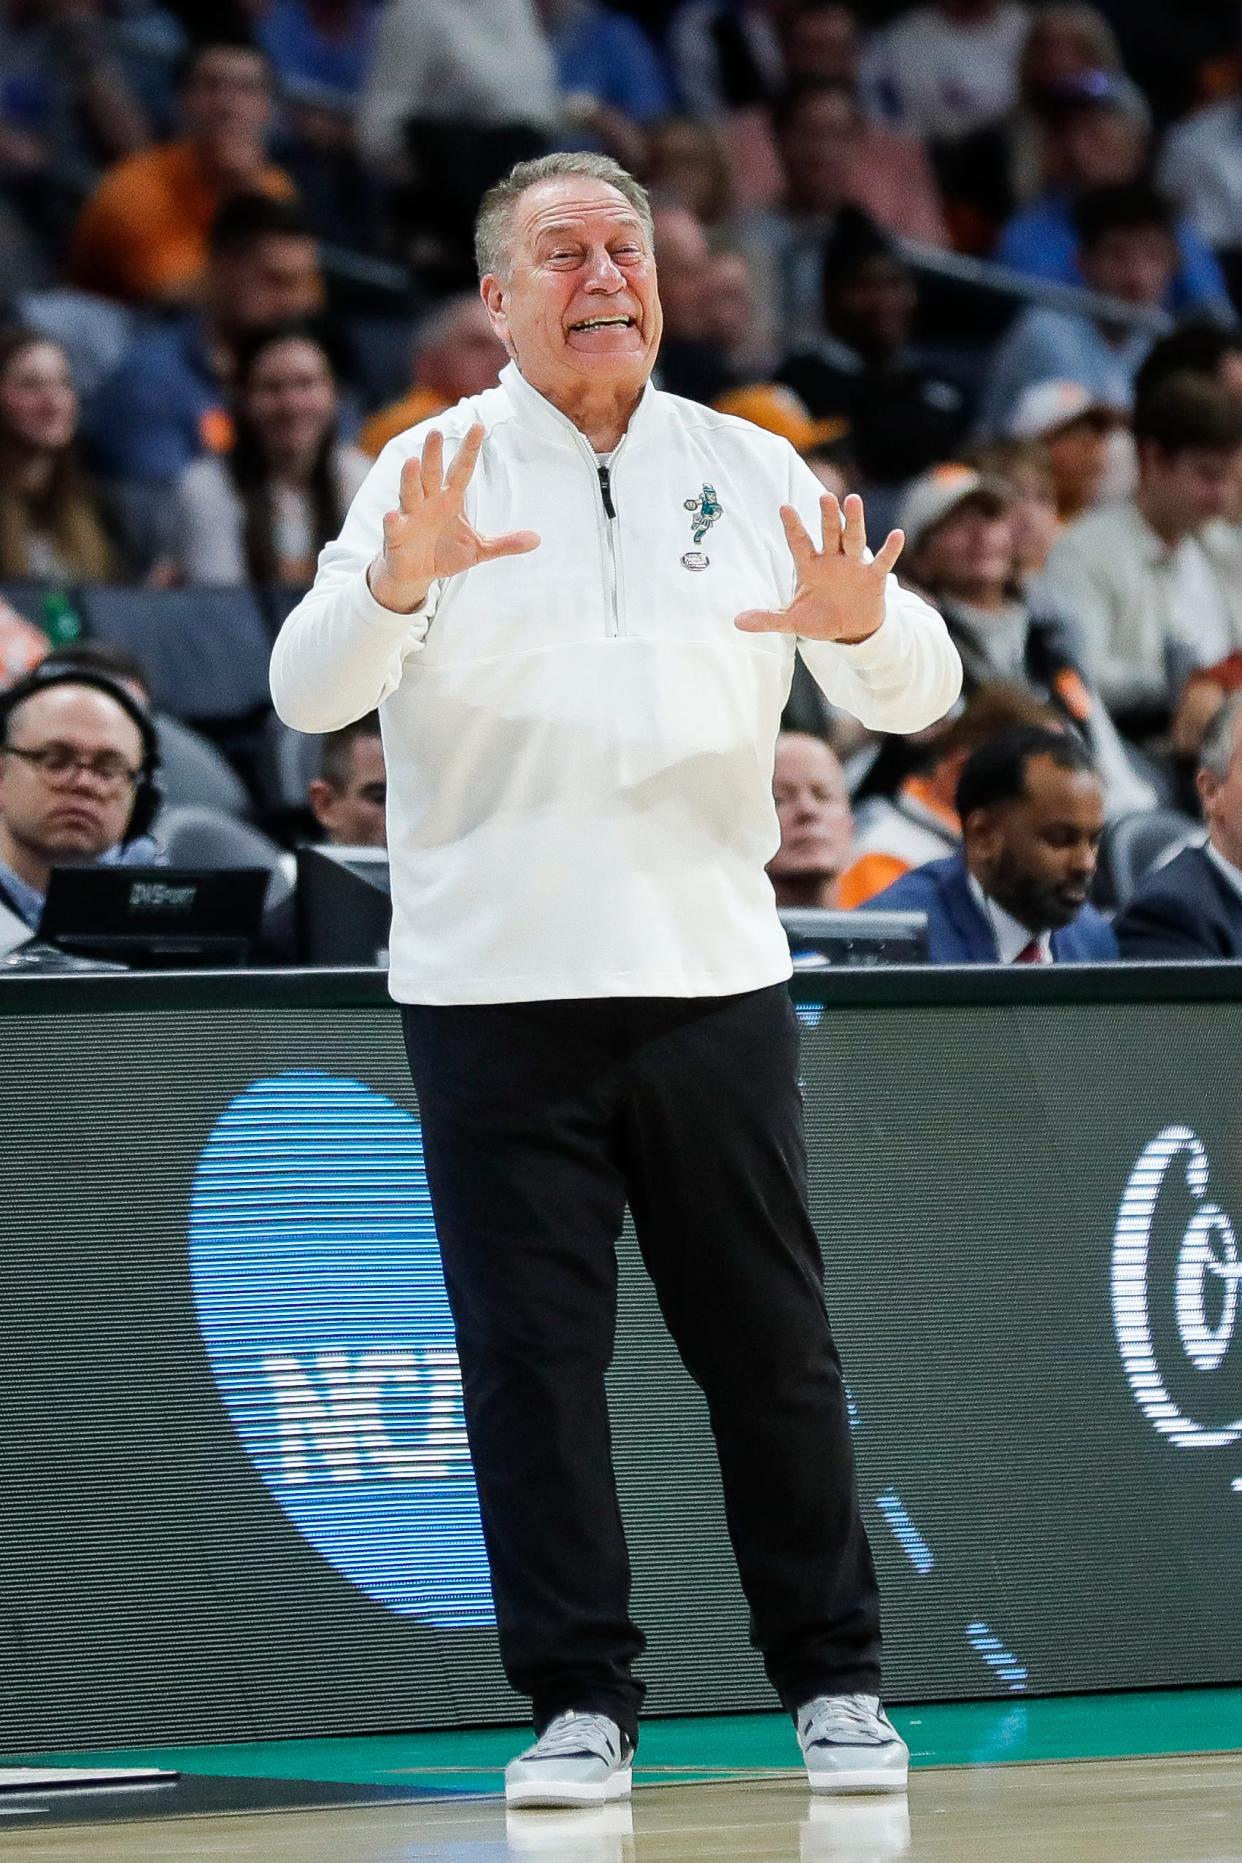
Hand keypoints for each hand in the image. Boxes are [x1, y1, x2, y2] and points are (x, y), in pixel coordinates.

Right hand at [369, 424, 540, 613]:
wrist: (416, 575)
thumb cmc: (445, 553)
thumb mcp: (479, 549)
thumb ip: (505, 542)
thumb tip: (537, 539)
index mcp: (450, 499)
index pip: (462, 470)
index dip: (469, 450)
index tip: (479, 427)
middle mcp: (429, 501)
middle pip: (432, 473)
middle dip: (434, 454)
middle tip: (436, 431)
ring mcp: (411, 516)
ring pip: (410, 492)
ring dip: (410, 478)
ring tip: (412, 462)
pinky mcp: (396, 536)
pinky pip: (394, 526)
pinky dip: (393, 520)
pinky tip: (392, 514)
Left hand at [735, 493, 902, 644]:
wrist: (851, 631)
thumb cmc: (821, 619)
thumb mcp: (793, 621)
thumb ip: (768, 619)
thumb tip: (736, 622)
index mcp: (810, 566)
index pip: (799, 543)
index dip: (793, 526)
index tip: (784, 507)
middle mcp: (832, 560)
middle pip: (829, 533)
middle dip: (827, 516)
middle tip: (824, 496)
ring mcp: (854, 566)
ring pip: (854, 539)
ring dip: (854, 521)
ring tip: (852, 500)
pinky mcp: (873, 578)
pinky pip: (883, 561)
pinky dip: (890, 549)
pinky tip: (897, 534)